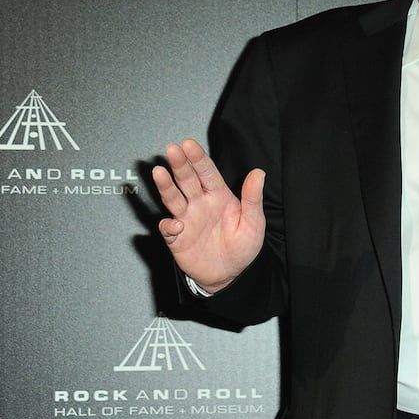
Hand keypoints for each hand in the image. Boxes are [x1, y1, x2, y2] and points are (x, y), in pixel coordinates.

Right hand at [152, 138, 264, 293]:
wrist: (230, 274)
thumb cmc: (242, 246)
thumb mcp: (253, 222)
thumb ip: (253, 198)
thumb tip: (259, 173)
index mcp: (218, 196)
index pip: (207, 172)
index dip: (198, 158)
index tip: (189, 144)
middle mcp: (199, 204)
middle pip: (187, 180)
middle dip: (180, 164)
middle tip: (172, 150)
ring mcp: (186, 219)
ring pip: (173, 198)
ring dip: (166, 185)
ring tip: (159, 172)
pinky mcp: (177, 238)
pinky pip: (168, 228)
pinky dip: (169, 225)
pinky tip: (175, 223)